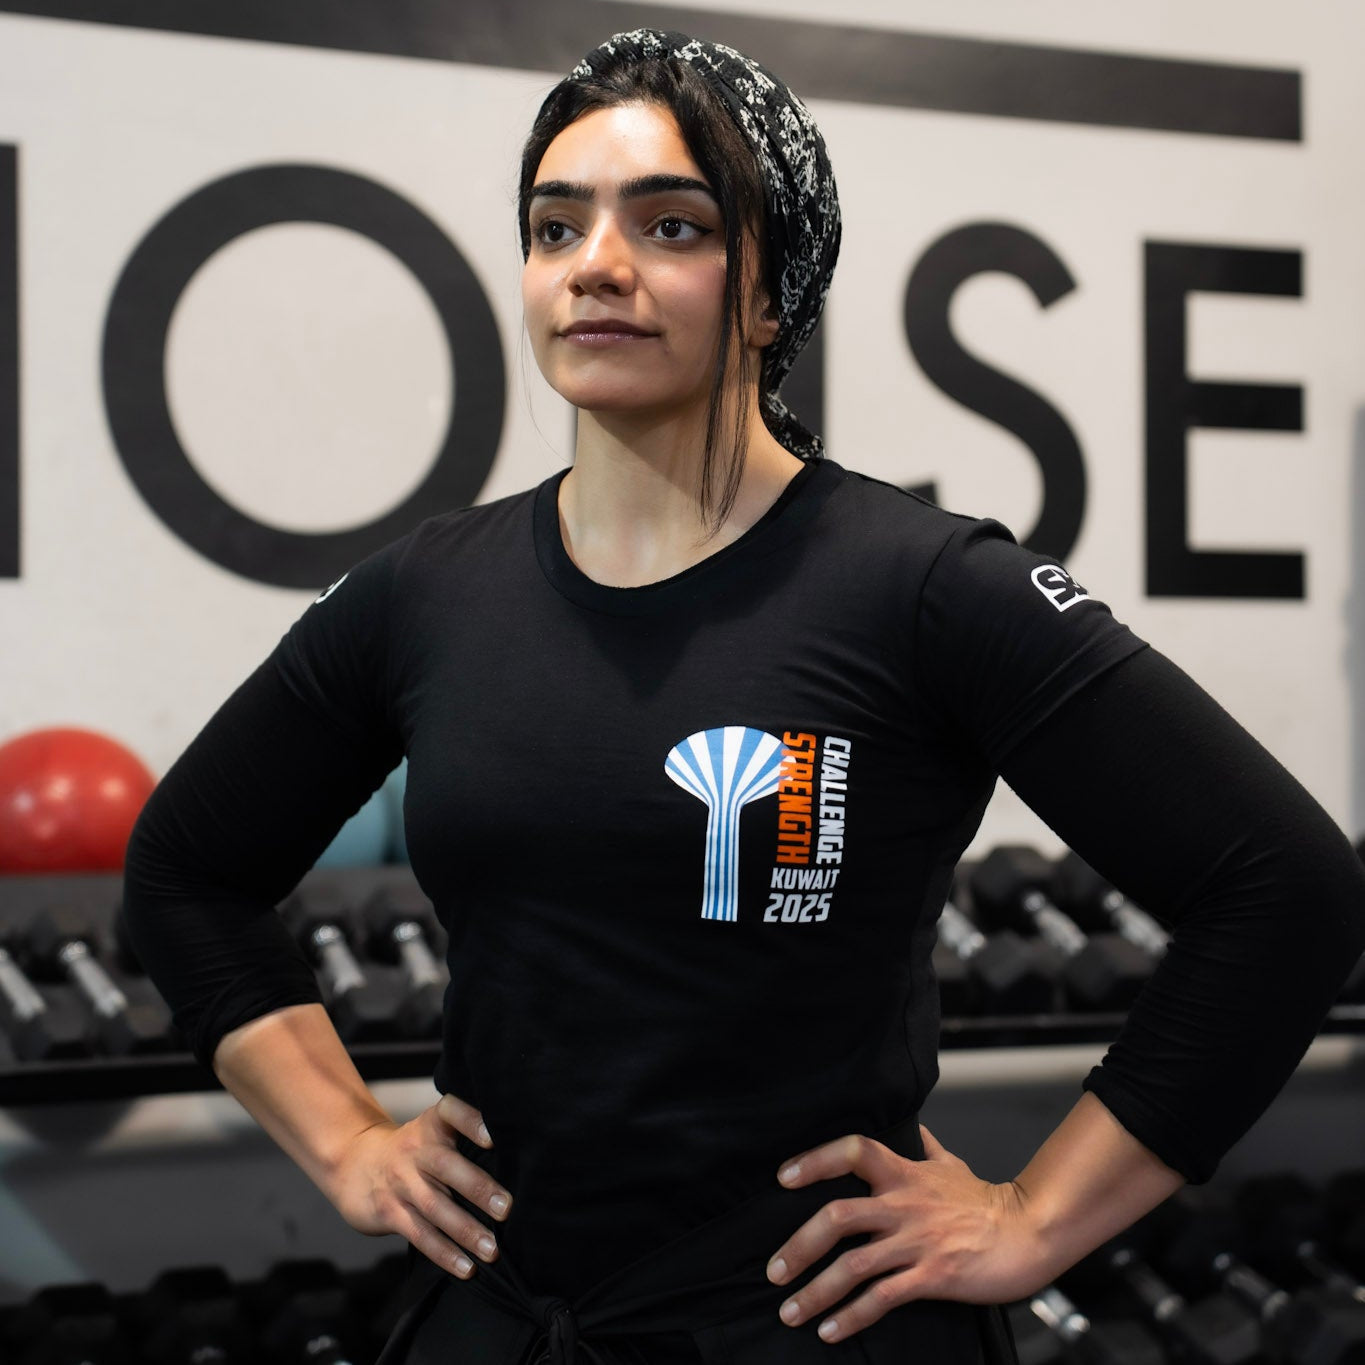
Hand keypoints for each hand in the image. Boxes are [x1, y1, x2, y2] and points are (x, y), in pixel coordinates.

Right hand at [326, 1092, 512, 1279]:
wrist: (354, 1165)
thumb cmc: (412, 1151)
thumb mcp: (431, 1132)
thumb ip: (463, 1138)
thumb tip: (520, 1160)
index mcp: (431, 1125)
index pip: (450, 1112)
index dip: (470, 1121)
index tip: (493, 1137)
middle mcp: (415, 1150)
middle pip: (446, 1166)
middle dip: (478, 1188)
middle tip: (507, 1208)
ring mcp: (400, 1182)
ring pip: (435, 1206)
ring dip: (466, 1230)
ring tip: (493, 1250)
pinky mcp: (389, 1212)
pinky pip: (419, 1234)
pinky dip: (444, 1253)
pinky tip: (466, 1268)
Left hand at [766, 1125, 1052, 1343]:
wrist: (1027, 1233)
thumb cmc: (986, 1200)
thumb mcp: (951, 1165)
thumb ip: (925, 1147)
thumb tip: (914, 1128)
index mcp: (903, 1173)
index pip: (852, 1151)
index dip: (815, 1160)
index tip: (783, 1177)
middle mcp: (902, 1205)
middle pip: (838, 1216)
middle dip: (799, 1245)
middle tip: (774, 1270)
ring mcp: (915, 1242)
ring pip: (853, 1266)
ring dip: (815, 1292)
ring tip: (790, 1311)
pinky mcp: (931, 1277)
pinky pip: (882, 1298)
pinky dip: (851, 1317)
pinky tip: (830, 1331)